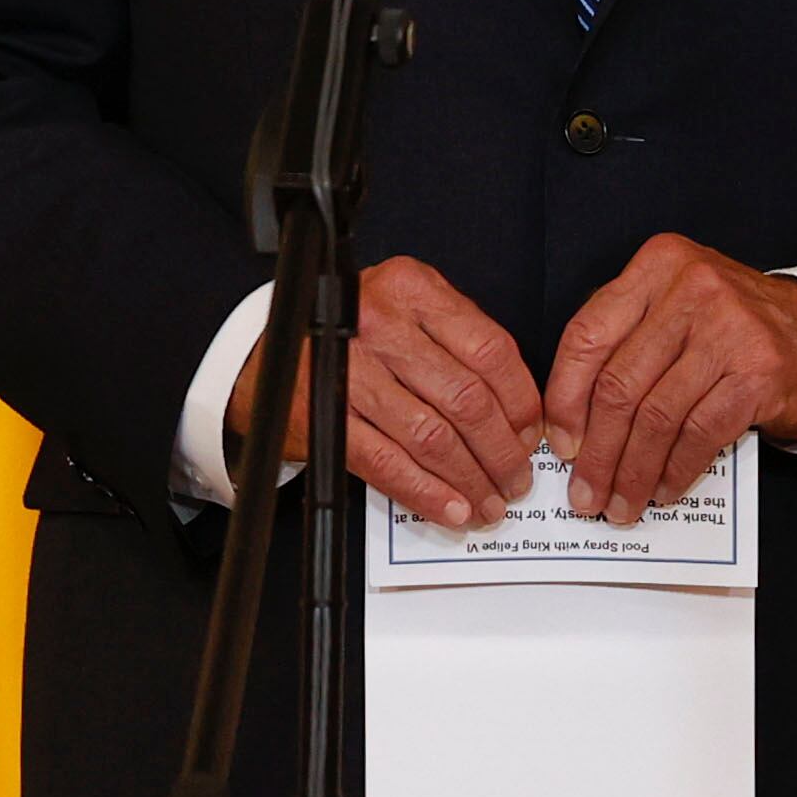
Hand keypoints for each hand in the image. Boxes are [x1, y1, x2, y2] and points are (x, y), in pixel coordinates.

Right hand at [230, 255, 542, 531]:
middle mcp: (378, 321)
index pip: (489, 350)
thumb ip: (457, 341)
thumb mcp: (404, 310)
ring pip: (432, 436)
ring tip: (489, 501)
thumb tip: (518, 411)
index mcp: (409, 288)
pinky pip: (388, 462)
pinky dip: (426, 492)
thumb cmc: (347, 335)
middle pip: (465, 398)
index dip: (521, 402)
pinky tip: (451, 508)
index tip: (531, 434)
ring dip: (470, 479)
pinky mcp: (325, 415)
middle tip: (515, 478)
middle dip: (501, 452)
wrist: (265, 353)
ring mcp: (348, 369)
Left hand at [542, 234, 796, 523]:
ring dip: (633, 470)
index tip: (557, 444)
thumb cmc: (736, 330)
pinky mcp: (760, 372)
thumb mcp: (676, 308)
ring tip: (621, 504)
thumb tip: (569, 421)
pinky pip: (699, 432)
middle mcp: (691, 288)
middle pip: (619, 383)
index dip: (564, 398)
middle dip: (596, 450)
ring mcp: (729, 329)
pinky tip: (663, 490)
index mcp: (658, 265)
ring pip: (656, 415)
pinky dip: (675, 469)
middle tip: (585, 493)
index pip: (588, 335)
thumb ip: (625, 341)